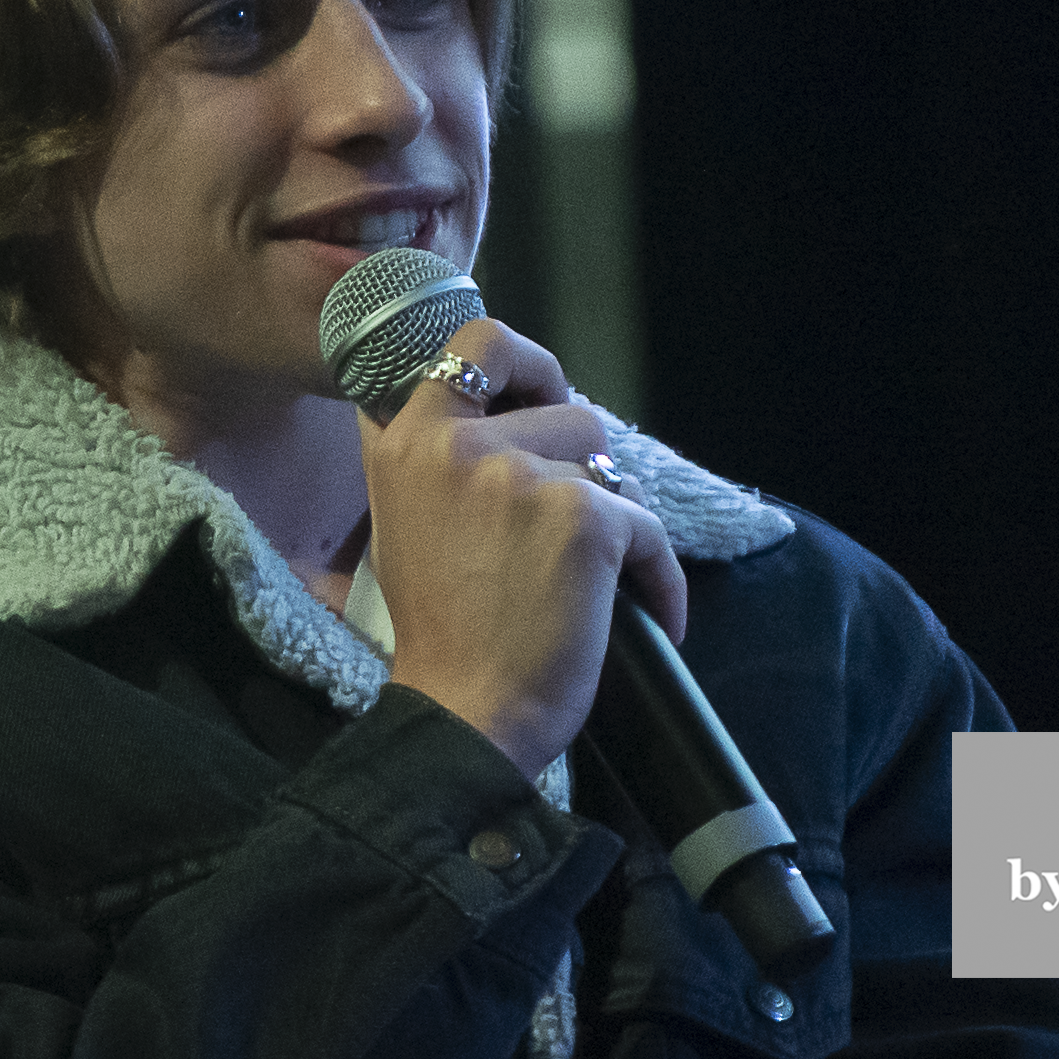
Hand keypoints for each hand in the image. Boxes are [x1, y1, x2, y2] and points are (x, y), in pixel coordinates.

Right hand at [357, 318, 687, 780]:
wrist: (464, 716)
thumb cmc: (443, 635)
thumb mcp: (402, 524)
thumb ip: (432, 459)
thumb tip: (482, 404)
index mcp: (409, 442)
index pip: (476, 343)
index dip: (522, 359)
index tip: (538, 390)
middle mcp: (457, 445)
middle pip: (563, 403)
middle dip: (581, 455)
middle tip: (576, 506)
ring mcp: (520, 476)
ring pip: (607, 457)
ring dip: (612, 509)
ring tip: (591, 570)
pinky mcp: (582, 517)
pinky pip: (646, 524)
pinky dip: (657, 575)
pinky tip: (650, 612)